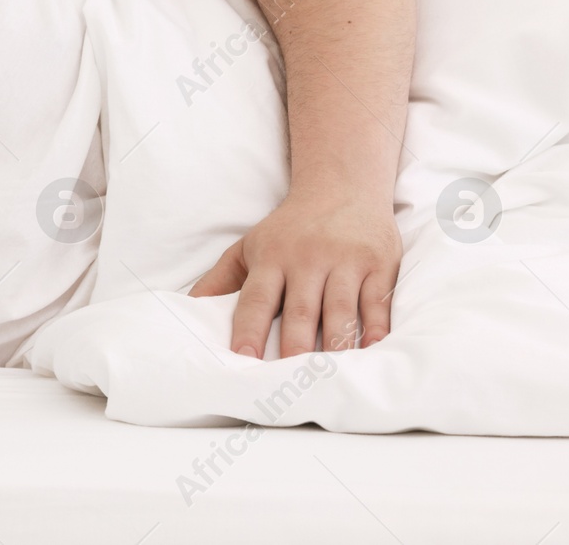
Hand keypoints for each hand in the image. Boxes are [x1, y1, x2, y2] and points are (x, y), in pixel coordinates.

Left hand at [187, 192, 400, 357]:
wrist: (341, 186)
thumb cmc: (289, 229)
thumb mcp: (249, 246)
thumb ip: (221, 280)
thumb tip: (190, 309)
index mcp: (272, 257)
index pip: (257, 298)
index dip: (250, 329)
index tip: (244, 358)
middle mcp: (308, 259)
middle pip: (301, 310)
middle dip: (295, 347)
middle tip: (291, 382)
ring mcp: (345, 261)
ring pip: (340, 310)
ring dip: (336, 345)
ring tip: (330, 377)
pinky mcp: (378, 264)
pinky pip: (377, 301)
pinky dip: (376, 328)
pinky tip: (372, 352)